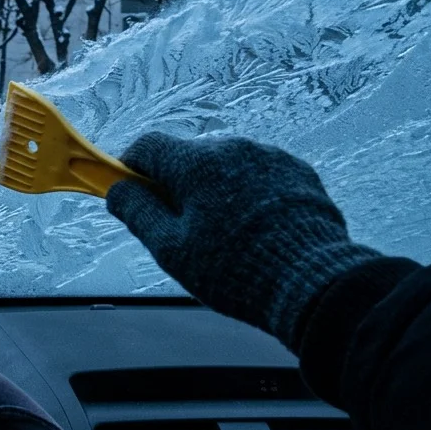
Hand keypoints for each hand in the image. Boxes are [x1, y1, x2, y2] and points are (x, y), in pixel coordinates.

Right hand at [106, 132, 380, 350]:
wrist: (313, 283)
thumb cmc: (234, 270)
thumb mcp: (171, 249)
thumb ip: (137, 212)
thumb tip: (116, 189)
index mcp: (197, 163)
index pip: (149, 146)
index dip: (132, 166)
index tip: (130, 190)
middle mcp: (233, 148)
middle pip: (189, 157)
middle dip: (178, 185)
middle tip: (182, 228)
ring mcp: (270, 157)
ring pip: (225, 166)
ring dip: (216, 189)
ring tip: (227, 235)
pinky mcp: (299, 172)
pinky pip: (259, 175)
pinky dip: (249, 194)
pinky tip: (257, 230)